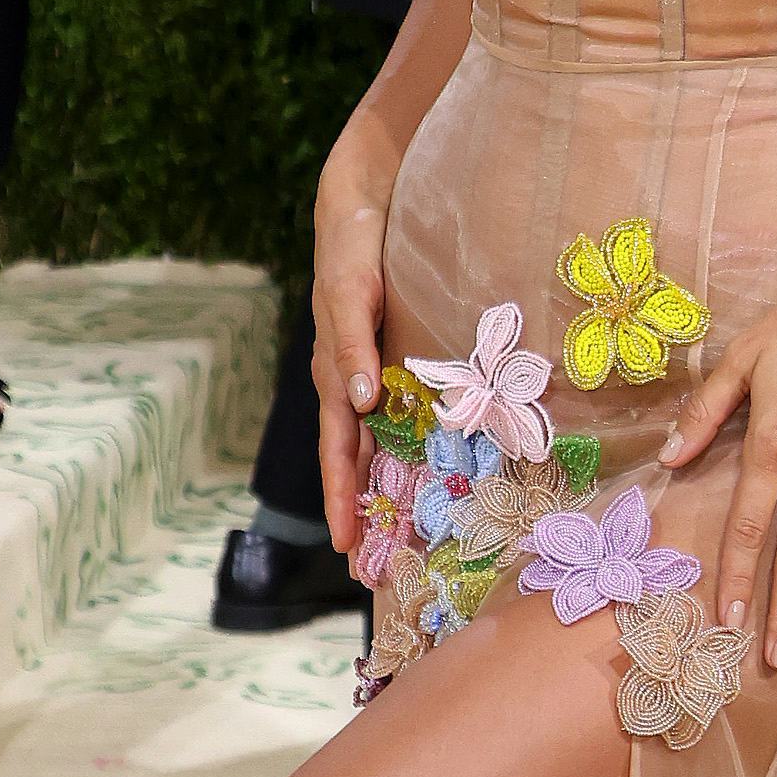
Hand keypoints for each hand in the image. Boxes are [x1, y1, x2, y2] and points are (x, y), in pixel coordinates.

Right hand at [309, 122, 401, 555]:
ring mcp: (380, 376)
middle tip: (371, 574)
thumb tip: (359, 401)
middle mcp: (358, 385)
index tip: (346, 547)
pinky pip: (409, 417)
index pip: (339, 452)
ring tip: (403, 542)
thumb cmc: (350, 247)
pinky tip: (439, 476)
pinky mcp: (401, 361)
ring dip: (390, 494)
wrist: (364, 202)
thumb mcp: (347, 292)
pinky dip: (415, 452)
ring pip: (384, 447)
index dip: (342, 499)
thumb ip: (350, 343)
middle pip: (359, 463)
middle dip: (363, 515)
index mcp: (338, 377)